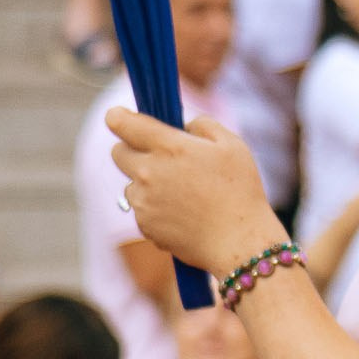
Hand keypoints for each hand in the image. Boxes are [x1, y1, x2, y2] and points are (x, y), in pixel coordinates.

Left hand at [109, 111, 284, 278]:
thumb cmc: (240, 191)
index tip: (120, 117)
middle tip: (161, 160)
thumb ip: (203, 125)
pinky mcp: (143, 224)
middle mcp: (148, 171)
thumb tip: (183, 125)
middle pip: (118, 152)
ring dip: (147, 184)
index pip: (122, 123)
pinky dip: (156, 209)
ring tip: (183, 195)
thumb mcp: (233, 145)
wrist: (239, 242)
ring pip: (131, 183)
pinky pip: (141, 209)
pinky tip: (183, 214)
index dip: (118, 117)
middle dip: (133, 151)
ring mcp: (143, 200)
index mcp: (169, 147)